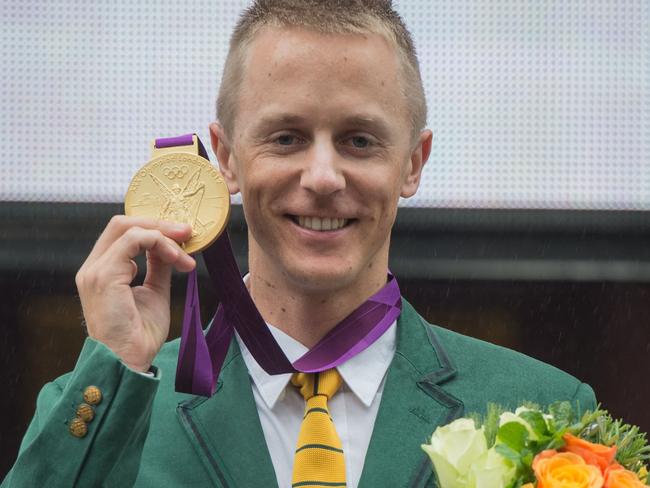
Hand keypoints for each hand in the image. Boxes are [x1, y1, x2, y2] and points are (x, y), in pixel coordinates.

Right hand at [75, 215, 195, 371]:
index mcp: (103, 270)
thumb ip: (158, 267)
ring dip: (163, 236)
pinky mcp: (104, 275)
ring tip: (185, 254)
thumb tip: (170, 247)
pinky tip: (176, 258)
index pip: (123, 233)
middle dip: (159, 224)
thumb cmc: (140, 334)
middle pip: (123, 224)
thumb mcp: (154, 291)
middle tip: (187, 233)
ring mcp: (95, 270)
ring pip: (129, 229)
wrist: (129, 361)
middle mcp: (94, 267)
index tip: (183, 236)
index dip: (154, 228)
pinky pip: (133, 241)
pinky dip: (159, 243)